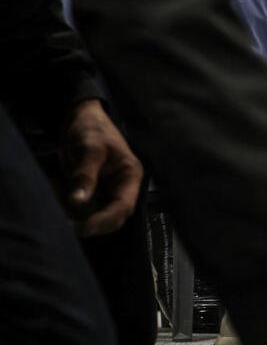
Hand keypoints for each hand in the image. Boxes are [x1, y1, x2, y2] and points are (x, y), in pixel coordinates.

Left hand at [61, 99, 142, 236]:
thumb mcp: (90, 149)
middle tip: (64, 223)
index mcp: (130, 177)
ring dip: (75, 213)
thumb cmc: (92, 129)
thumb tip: (78, 202)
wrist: (80, 117)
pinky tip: (57, 189)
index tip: (82, 227)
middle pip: (111, 217)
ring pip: (94, 215)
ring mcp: (107, 191)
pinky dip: (67, 205)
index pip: (123, 208)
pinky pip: (81, 207)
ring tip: (57, 194)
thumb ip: (85, 175)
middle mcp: (121, 188)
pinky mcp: (92, 191)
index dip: (104, 221)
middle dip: (89, 222)